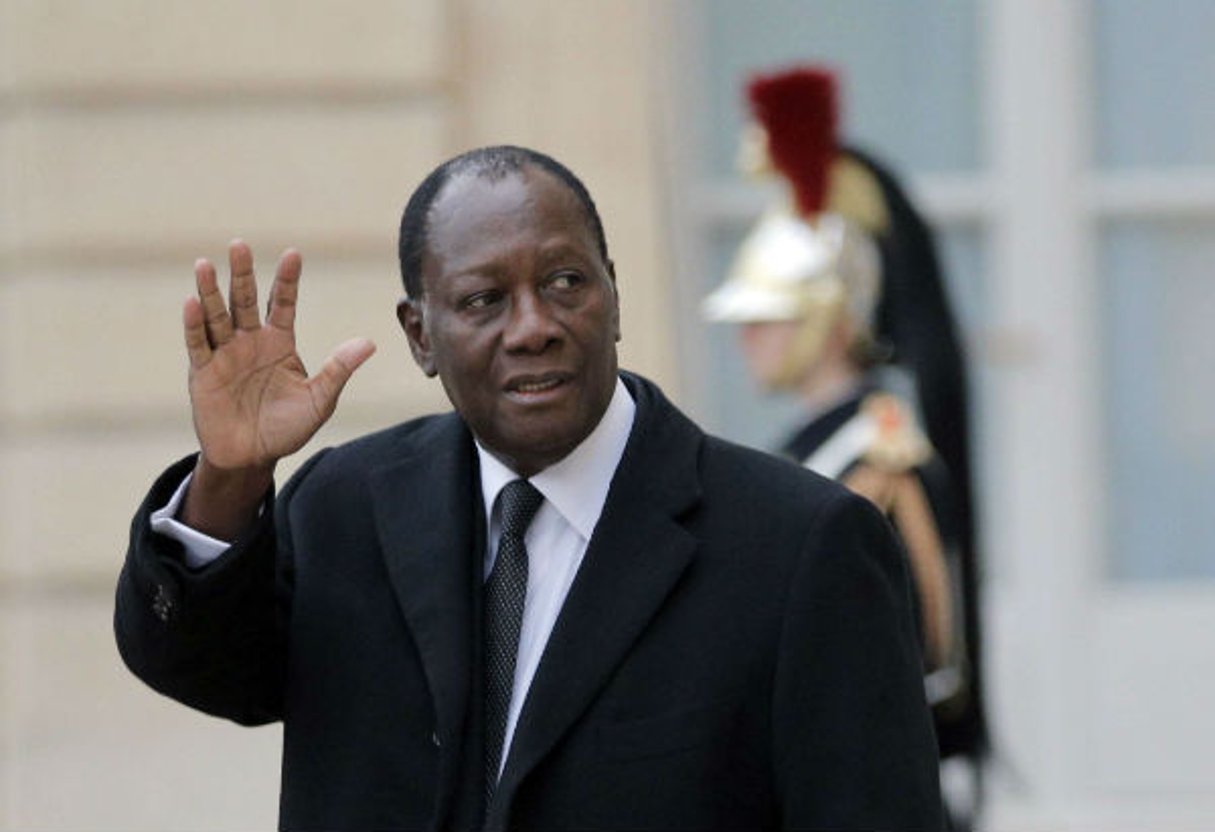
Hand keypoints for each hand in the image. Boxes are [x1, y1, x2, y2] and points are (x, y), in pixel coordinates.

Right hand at [180, 240, 374, 536]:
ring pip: (217, 316)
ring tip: (205, 264)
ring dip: (211, 291)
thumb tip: (369, 343)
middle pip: (245, 301)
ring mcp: (225, 354)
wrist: (253, 458)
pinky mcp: (203, 372)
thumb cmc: (287, 428)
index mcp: (279, 343)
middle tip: (239, 245)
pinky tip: (193, 302)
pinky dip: (194, 324)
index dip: (287, 280)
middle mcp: (250, 342)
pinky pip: (198, 344)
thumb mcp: (320, 399)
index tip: (294, 254)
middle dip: (243, 274)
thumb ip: (339, 369)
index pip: (283, 303)